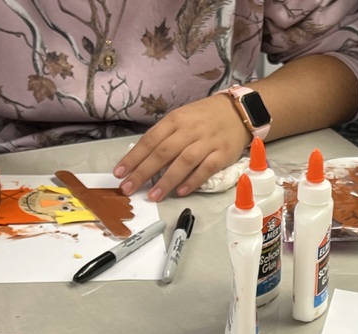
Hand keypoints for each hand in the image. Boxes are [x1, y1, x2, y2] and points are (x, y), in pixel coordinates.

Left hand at [114, 93, 248, 201]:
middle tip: (129, 188)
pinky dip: (193, 181)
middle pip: (163, 152)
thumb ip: (165, 137)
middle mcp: (189, 130)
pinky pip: (206, 169)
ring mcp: (207, 142)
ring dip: (167, 180)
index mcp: (175, 120)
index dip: (134, 157)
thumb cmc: (204, 118)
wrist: (238, 112)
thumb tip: (144, 160)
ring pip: (184, 161)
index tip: (120, 173)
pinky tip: (181, 192)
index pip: (150, 140)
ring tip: (153, 196)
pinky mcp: (223, 154)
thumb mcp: (181, 119)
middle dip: (143, 172)